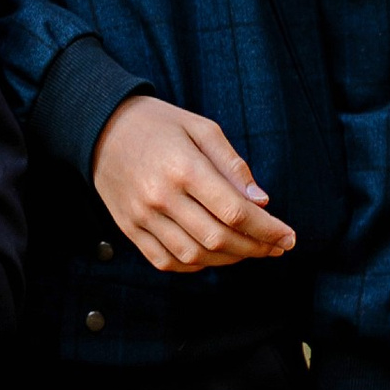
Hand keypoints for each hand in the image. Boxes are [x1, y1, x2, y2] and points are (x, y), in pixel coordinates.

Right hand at [93, 94, 296, 273]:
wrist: (102, 127)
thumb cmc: (159, 124)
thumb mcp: (202, 128)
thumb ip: (233, 165)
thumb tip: (261, 201)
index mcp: (184, 168)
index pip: (235, 212)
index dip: (267, 229)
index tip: (288, 237)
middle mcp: (161, 197)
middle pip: (218, 239)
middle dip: (256, 248)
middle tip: (276, 247)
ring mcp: (142, 217)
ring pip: (194, 256)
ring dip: (229, 260)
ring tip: (249, 250)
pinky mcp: (130, 229)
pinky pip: (166, 261)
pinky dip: (196, 265)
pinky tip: (213, 255)